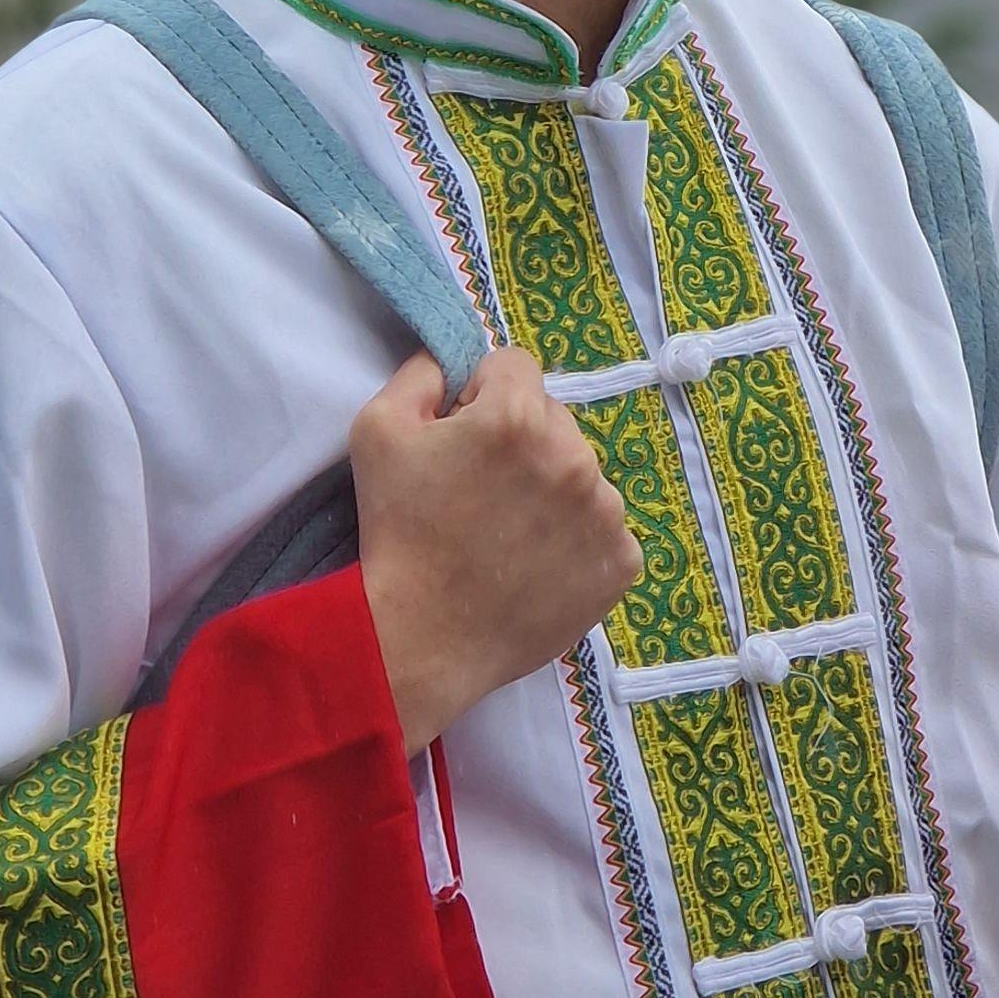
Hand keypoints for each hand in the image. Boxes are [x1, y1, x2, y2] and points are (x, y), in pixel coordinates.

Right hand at [351, 347, 643, 752]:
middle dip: (522, 441)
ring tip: (507, 534)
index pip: (514, 368)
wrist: (421, 637)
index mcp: (518, 417)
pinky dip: (575, 541)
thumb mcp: (377, 430)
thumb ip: (421, 373)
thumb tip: (456, 360)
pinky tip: (535, 564)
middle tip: (480, 492)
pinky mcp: (621, 562)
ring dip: (552, 491)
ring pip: (581, 475)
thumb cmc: (395, 532)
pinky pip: (603, 530)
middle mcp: (575, 456)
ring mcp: (606, 513)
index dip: (481, 396)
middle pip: (553, 420)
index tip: (461, 436)